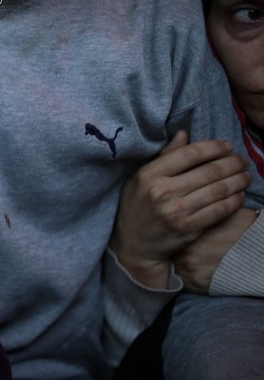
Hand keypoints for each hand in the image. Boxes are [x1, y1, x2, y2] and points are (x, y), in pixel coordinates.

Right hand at [109, 131, 249, 287]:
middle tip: (243, 160)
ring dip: (238, 181)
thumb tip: (184, 134)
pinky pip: (219, 211)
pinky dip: (233, 201)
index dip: (214, 147)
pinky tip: (239, 195)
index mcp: (150, 175)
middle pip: (209, 171)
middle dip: (233, 163)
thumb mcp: (140, 178)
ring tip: (246, 176)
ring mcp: (176, 211)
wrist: (133, 245)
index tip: (227, 146)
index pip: (190, 154)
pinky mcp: (188, 228)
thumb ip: (163, 157)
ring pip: (218, 190)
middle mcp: (163, 191)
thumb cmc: (137, 207)